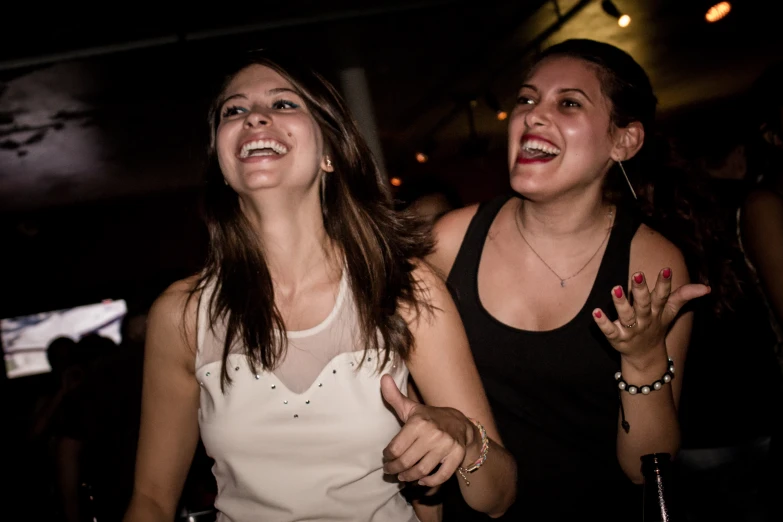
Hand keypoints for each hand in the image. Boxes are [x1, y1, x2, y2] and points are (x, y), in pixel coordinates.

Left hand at [381, 374, 474, 486]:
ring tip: (402, 476)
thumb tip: (383, 378)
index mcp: (418, 422)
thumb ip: (394, 397)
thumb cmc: (429, 418)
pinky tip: (422, 481)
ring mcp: (446, 446)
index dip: (387, 456)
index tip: (386, 458)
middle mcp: (433, 434)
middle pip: (406, 461)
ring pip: (421, 471)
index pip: (395, 448)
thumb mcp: (411, 408)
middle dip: (394, 469)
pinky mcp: (456, 456)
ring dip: (409, 477)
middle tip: (390, 471)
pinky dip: (430, 482)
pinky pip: (441, 476)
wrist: (460, 423)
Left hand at [592, 268, 709, 361]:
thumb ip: (684, 296)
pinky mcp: (617, 338)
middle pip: (644, 304)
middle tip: (637, 274)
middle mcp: (645, 319)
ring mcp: (631, 330)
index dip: (665, 284)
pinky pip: (609, 330)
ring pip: (626, 316)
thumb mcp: (670, 312)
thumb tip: (706, 287)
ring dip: (620, 303)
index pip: (663, 296)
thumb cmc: (656, 326)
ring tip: (615, 289)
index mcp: (657, 311)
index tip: (666, 269)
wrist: (646, 356)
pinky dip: (603, 322)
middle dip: (641, 289)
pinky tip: (596, 311)